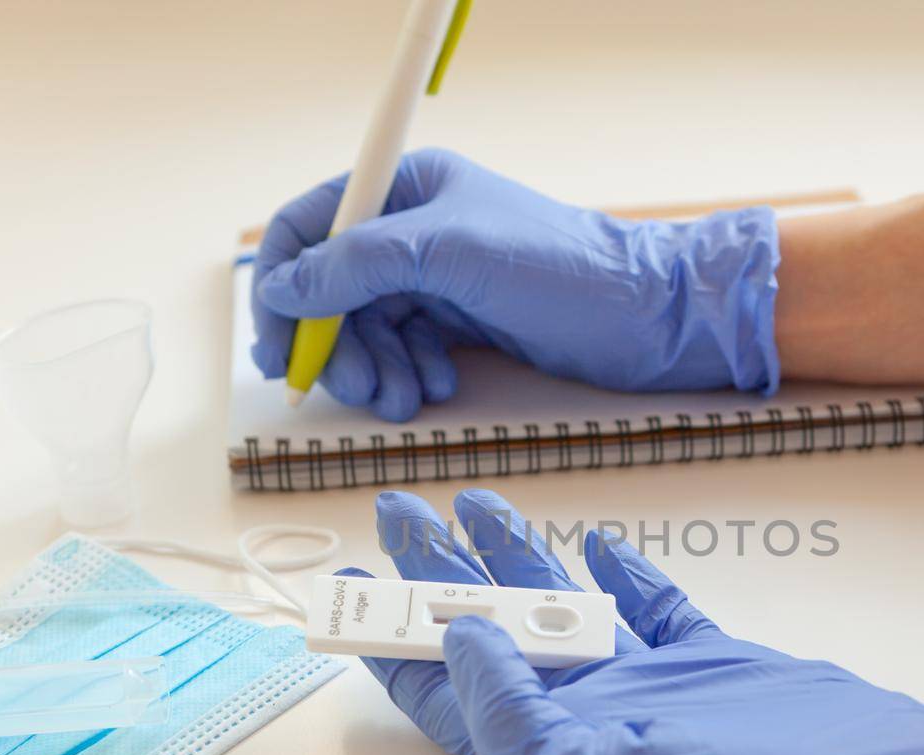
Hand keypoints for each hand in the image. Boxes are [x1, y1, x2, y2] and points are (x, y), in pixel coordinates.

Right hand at [252, 149, 779, 420]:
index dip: (282, 286)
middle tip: (352, 390)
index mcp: (406, 187)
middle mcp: (415, 227)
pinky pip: (407, 348)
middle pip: (334, 289)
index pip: (310, 227)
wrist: (645, 317)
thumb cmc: (557, 269)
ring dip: (374, 368)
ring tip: (403, 399)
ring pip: (370, 327)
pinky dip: (410, 373)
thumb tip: (280, 287)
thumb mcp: (448, 255)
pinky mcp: (463, 317)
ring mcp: (440, 275)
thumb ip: (358, 264)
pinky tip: (438, 387)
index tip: (277, 346)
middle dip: (336, 344)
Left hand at [348, 489, 923, 754]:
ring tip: (476, 504)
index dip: (401, 649)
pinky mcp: (719, 665)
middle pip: (500, 641)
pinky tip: (600, 544)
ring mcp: (661, 692)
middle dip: (442, 578)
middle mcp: (601, 727)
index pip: (457, 702)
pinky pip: (656, 613)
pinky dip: (625, 577)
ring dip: (521, 561)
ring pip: (570, 612)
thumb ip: (522, 714)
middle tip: (399, 511)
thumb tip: (460, 640)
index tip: (359, 591)